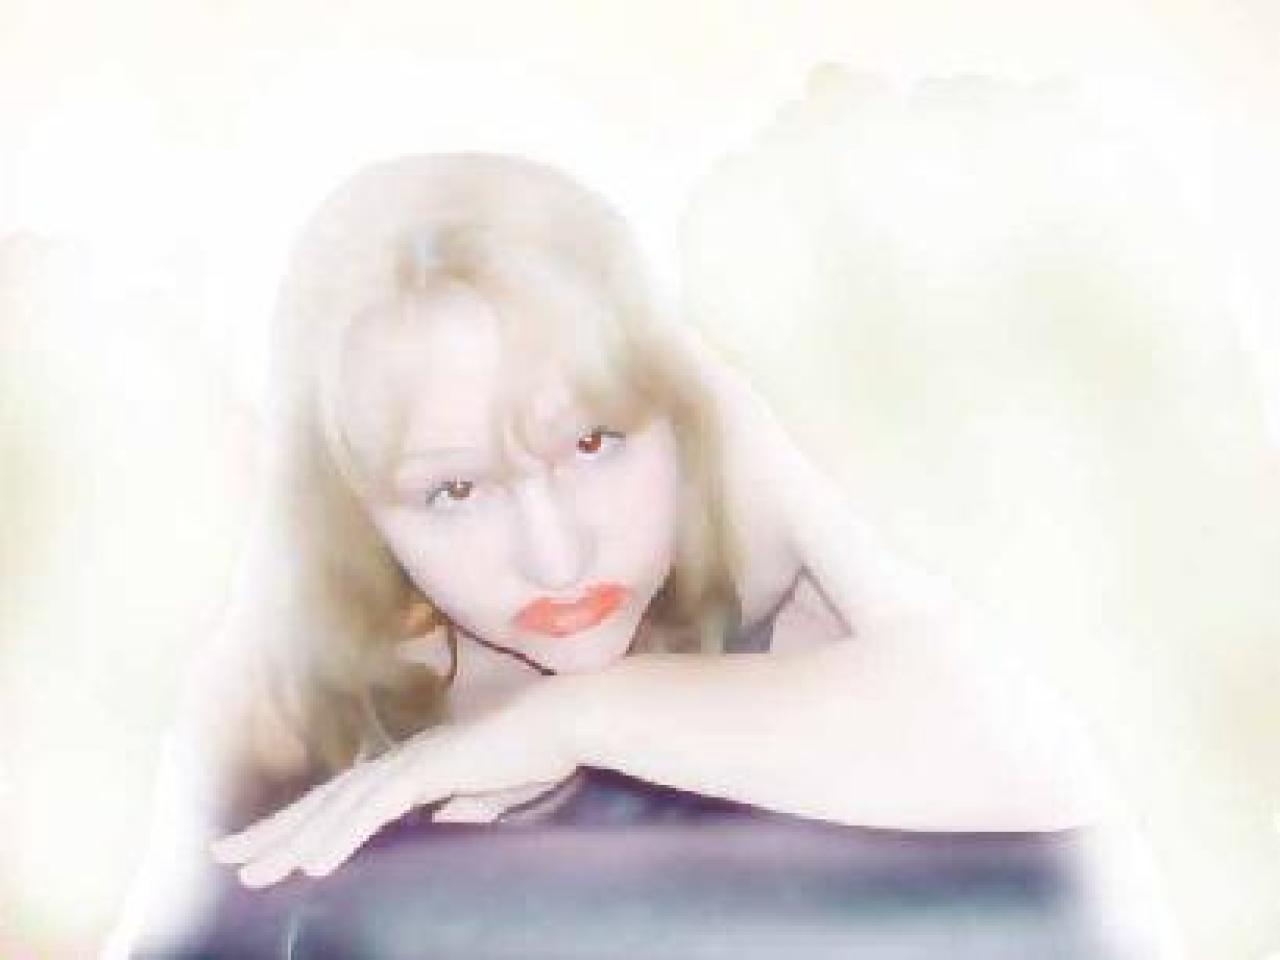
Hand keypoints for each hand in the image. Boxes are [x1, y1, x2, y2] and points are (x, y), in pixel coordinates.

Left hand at [210, 680, 580, 886]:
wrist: (562, 721)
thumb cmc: (533, 751)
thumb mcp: (488, 792)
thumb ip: (460, 807)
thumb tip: (445, 822)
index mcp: (409, 767)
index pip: (342, 800)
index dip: (299, 824)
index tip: (263, 848)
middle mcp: (398, 762)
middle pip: (322, 802)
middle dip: (271, 832)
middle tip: (223, 858)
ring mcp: (410, 764)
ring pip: (336, 810)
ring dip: (291, 842)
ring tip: (251, 873)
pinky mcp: (428, 772)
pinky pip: (373, 811)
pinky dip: (338, 837)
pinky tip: (310, 864)